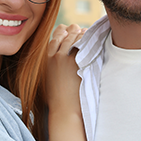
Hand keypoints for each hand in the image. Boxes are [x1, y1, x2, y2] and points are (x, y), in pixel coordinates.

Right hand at [46, 24, 90, 140]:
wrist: (65, 111)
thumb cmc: (57, 99)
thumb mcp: (48, 79)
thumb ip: (52, 66)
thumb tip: (58, 59)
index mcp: (47, 59)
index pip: (55, 37)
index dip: (63, 32)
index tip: (69, 31)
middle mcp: (56, 56)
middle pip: (65, 34)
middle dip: (73, 30)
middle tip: (80, 29)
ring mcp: (67, 58)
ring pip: (75, 37)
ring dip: (82, 33)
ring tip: (88, 33)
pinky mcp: (78, 62)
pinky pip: (84, 44)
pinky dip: (88, 40)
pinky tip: (93, 40)